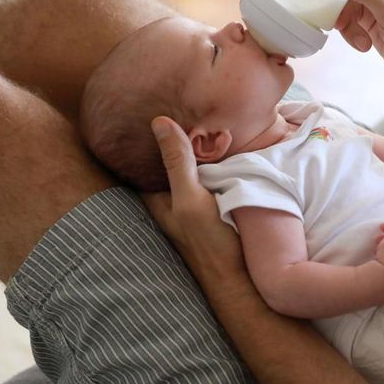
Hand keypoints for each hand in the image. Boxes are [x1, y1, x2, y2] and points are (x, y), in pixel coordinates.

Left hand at [142, 116, 245, 272]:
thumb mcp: (191, 198)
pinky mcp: (216, 206)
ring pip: (191, 168)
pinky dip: (214, 163)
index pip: (141, 160)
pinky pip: (211, 177)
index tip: (146, 108)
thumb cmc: (211, 243)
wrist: (243, 278)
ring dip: (197, 151)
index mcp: (156, 198)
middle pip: (168, 162)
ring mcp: (194, 204)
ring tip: (202, 118)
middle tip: (180, 105)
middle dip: (172, 139)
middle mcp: (172, 199)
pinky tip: (224, 148)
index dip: (143, 137)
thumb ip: (177, 162)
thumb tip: (159, 121)